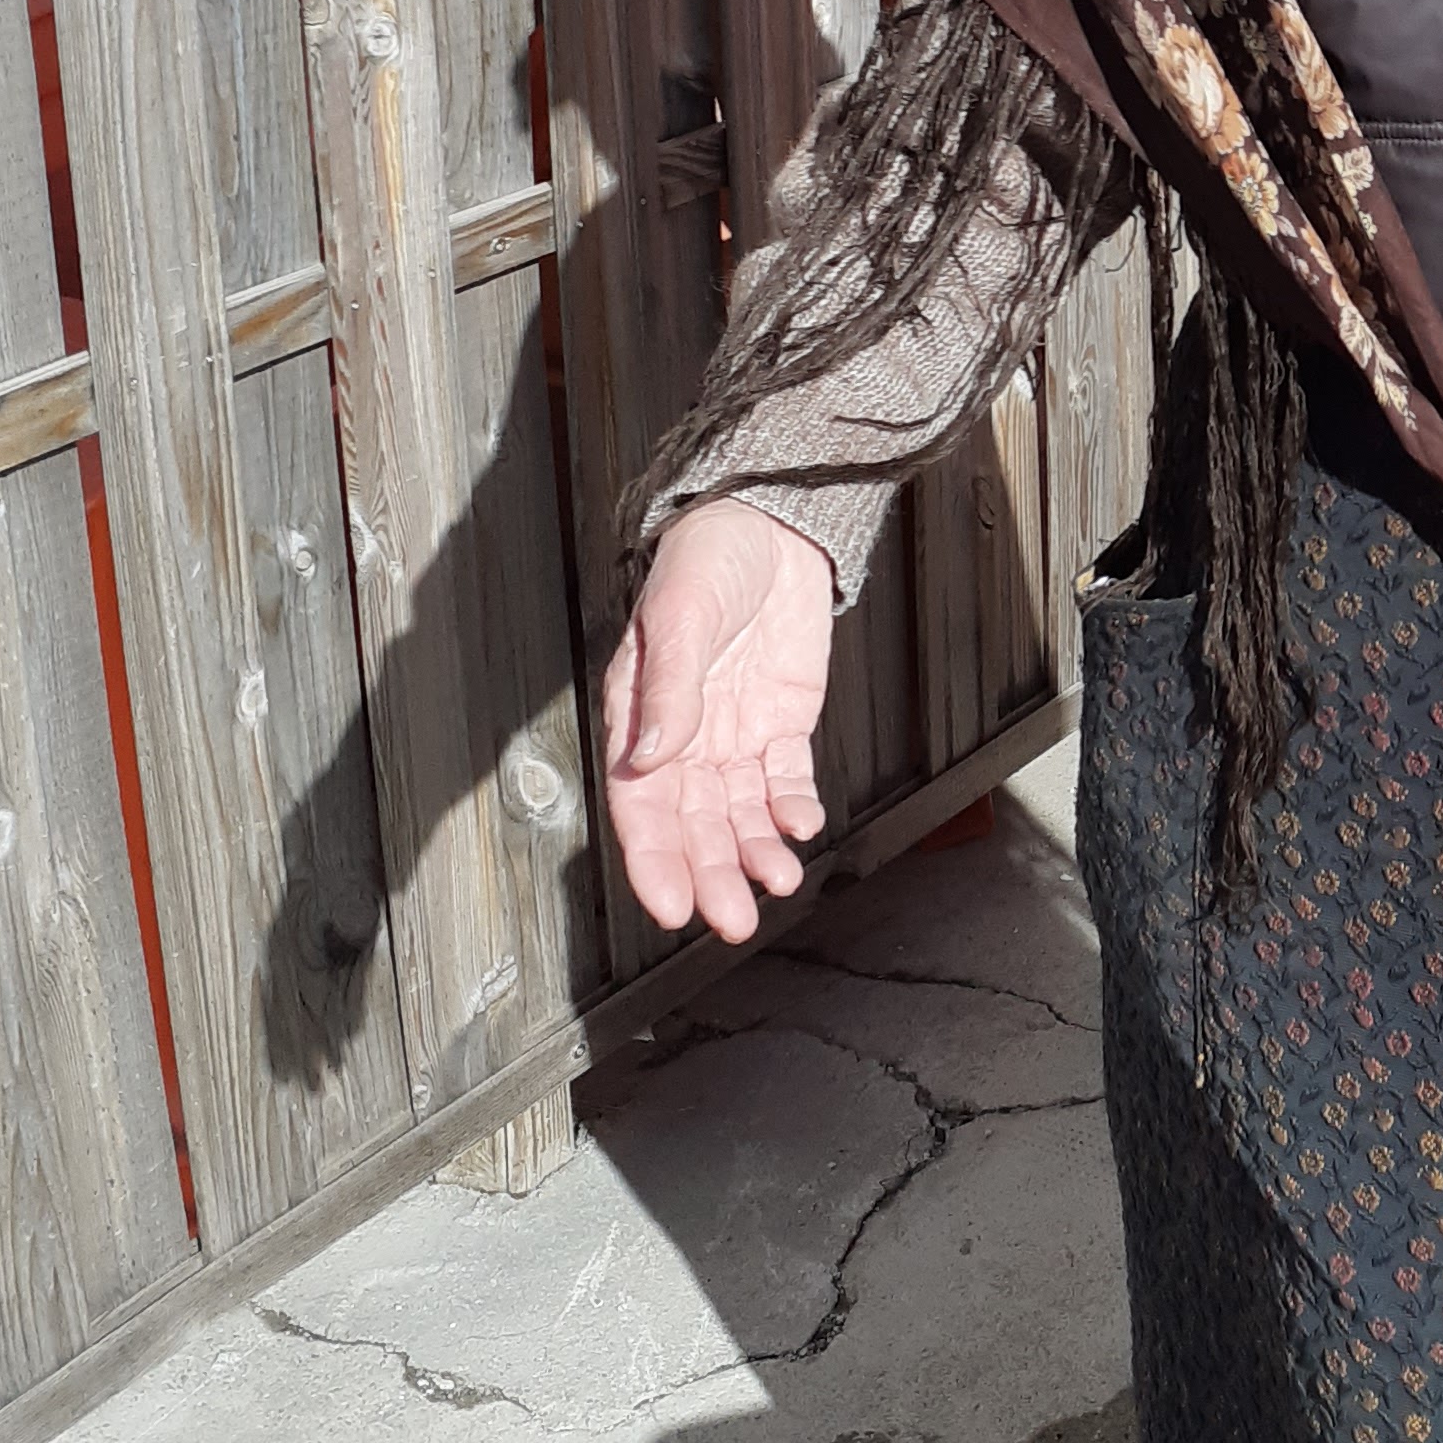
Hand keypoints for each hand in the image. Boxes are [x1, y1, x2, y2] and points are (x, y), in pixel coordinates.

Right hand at [602, 501, 834, 943]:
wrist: (774, 521)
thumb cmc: (708, 555)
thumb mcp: (684, 613)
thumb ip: (671, 687)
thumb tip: (651, 760)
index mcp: (640, 714)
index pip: (640, 803)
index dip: (653, 858)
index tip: (670, 906)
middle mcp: (684, 736)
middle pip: (692, 824)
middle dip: (710, 874)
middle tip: (730, 922)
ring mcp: (732, 734)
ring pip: (738, 814)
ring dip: (753, 853)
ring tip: (777, 883)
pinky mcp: (780, 725)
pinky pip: (783, 781)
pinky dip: (791, 810)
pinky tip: (801, 829)